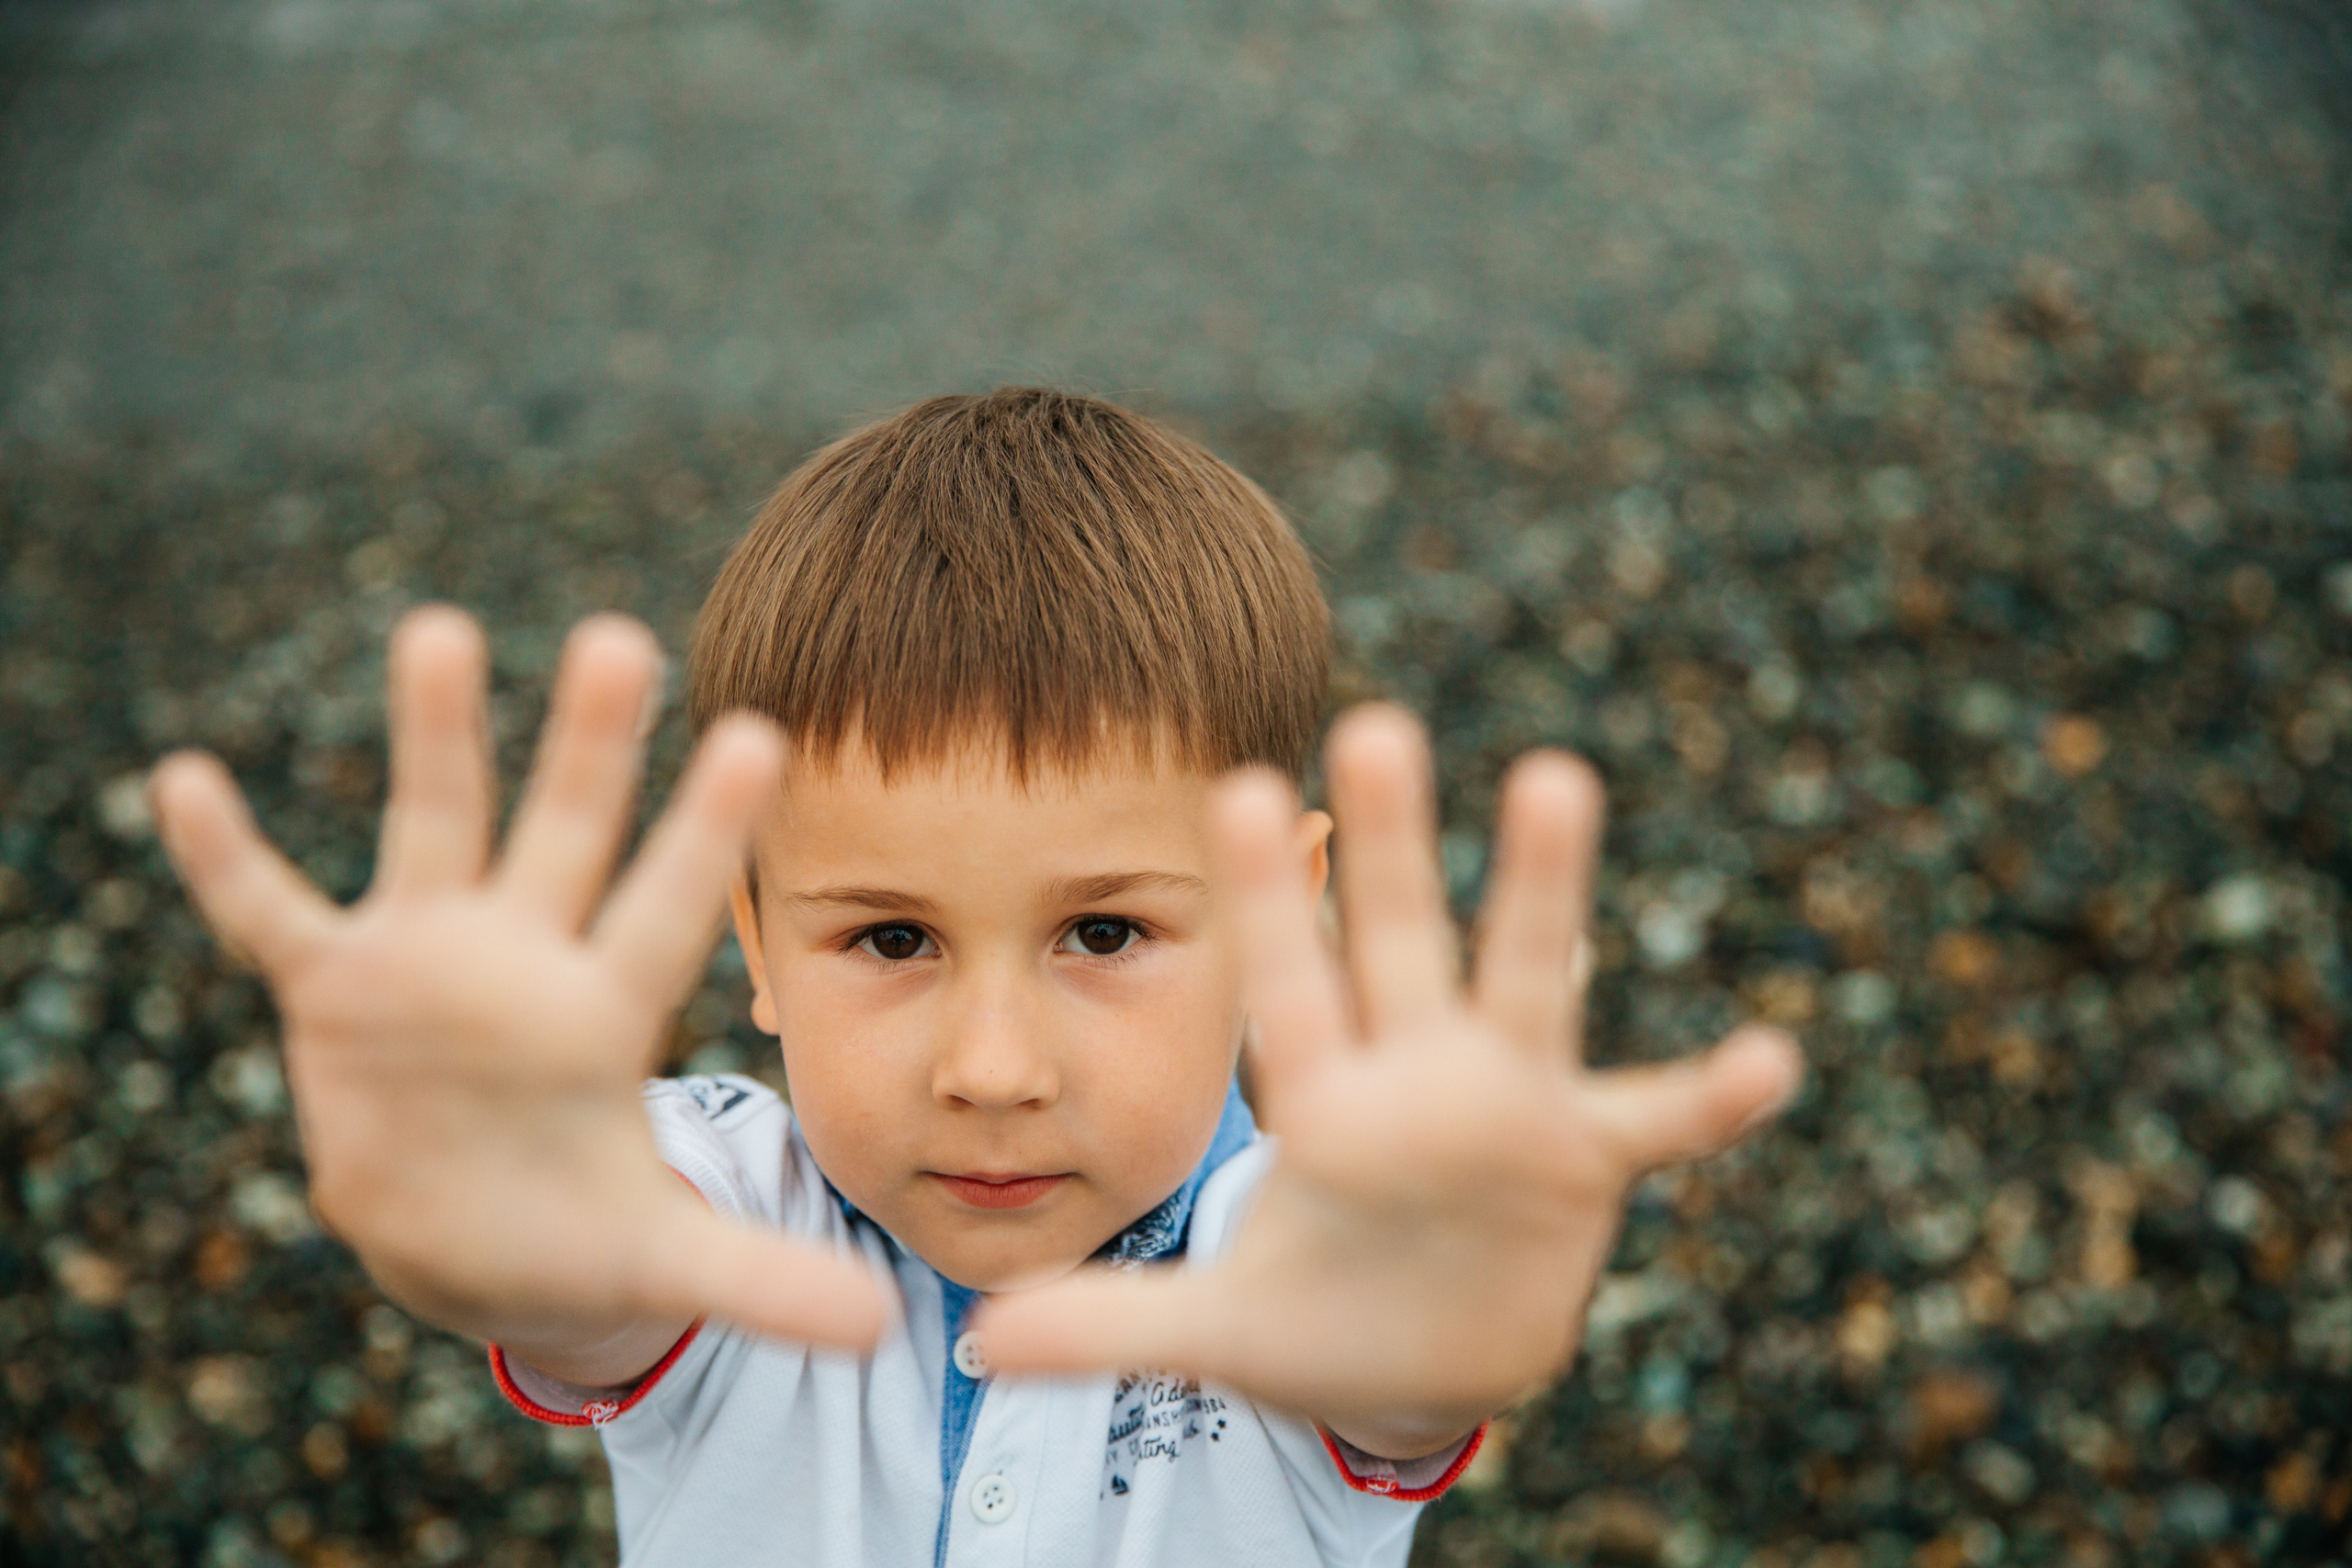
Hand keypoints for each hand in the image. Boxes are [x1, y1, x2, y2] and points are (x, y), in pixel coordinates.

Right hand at [150, 607, 885, 1381]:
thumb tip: (885, 1329)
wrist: (465, 1234)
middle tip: (621, 636)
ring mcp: (428, 962)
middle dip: (588, 746)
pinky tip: (184, 780)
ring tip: (441, 629)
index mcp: (607, 1014)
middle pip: (565, 836)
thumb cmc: (575, 1231)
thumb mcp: (663, 1261)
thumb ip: (761, 1280)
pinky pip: (271, 915)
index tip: (761, 735)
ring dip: (435, 739)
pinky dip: (228, 860)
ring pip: (436, 830)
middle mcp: (526, 960)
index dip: (704, 833)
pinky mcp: (336, 989)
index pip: (664, 911)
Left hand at [977, 707, 1799, 1454]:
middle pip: (1403, 942)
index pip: (1288, 981)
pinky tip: (1769, 1060)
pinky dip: (1708, 1099)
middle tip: (1373, 722)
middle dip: (1394, 844)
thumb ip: (1106, 1325)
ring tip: (1554, 775)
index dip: (1272, 898)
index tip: (1240, 787)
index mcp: (1323, 1098)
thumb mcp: (1214, 1331)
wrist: (1414, 1358)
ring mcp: (1506, 1106)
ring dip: (1542, 891)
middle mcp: (1417, 1072)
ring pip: (1526, 978)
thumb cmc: (1307, 1320)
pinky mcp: (1581, 1160)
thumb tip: (972, 1339)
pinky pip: (1653, 1120)